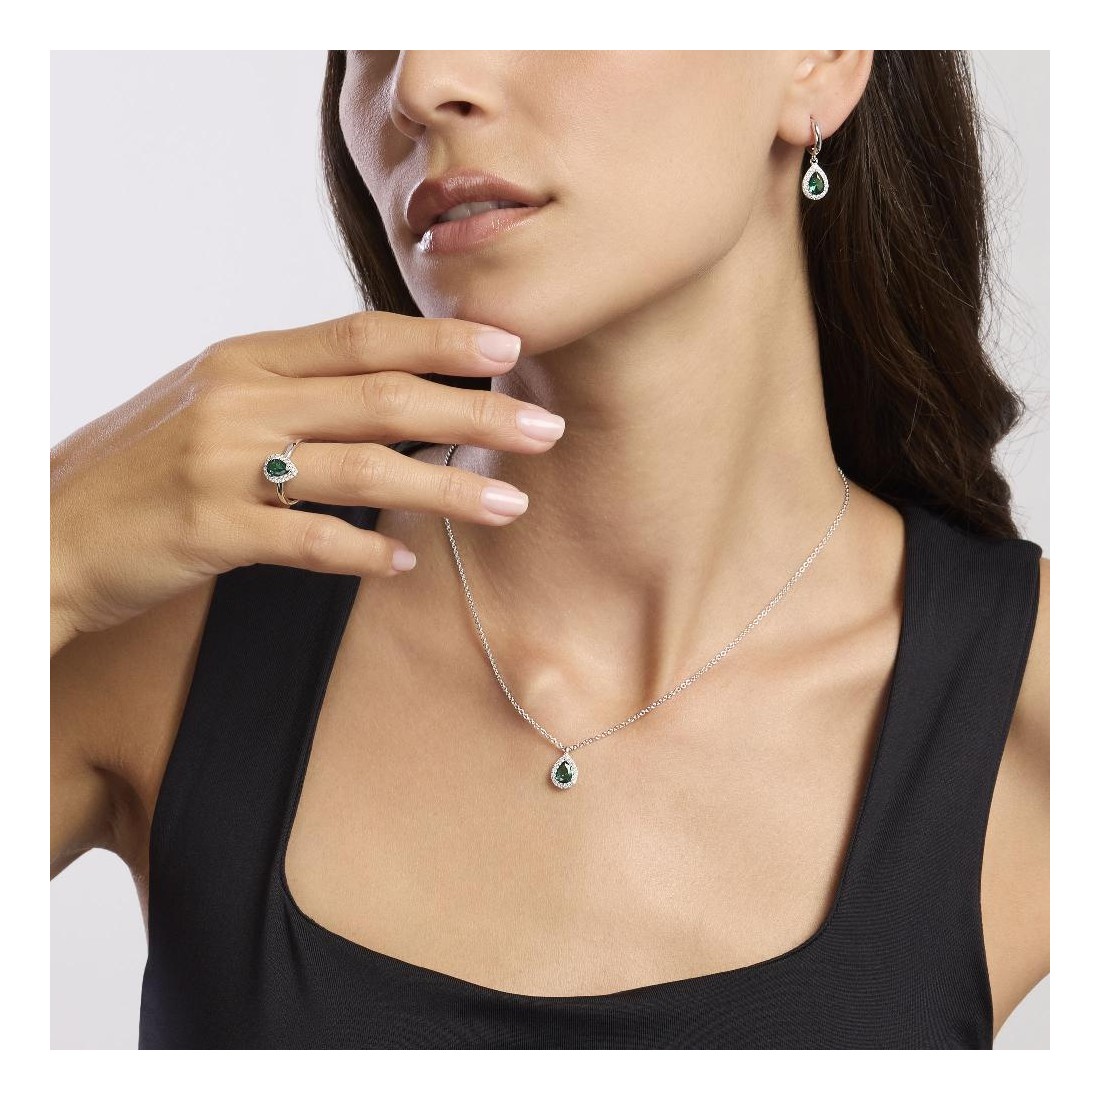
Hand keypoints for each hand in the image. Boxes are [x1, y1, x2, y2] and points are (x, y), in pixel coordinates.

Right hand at [50, 310, 563, 650]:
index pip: (362, 335)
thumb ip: (293, 391)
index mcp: (245, 360)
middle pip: (382, 396)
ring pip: (361, 467)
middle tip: (544, 429)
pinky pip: (308, 540)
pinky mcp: (208, 530)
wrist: (48, 527)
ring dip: (445, 488)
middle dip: (475, 413)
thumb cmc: (142, 467)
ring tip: (508, 504)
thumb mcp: (212, 403)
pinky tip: (407, 561)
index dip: (442, 340)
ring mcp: (222, 463)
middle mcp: (238, 398)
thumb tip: (388, 392)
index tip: (510, 345)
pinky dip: (366, 551)